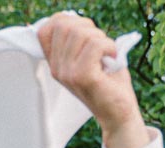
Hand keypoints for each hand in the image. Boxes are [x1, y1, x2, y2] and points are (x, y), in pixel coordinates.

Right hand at [37, 13, 144, 147]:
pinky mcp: (83, 77)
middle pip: (64, 25)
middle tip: (101, 44)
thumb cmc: (108, 82)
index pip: (45, 30)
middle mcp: (57, 69)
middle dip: (87, 27)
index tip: (85, 32)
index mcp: (55, 64)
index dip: (65, 21)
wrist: (119, 113)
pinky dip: (109, 46)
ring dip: (101, 38)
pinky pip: (96, 45)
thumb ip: (77, 39)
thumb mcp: (87, 57)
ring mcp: (68, 73)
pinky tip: (112, 58)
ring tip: (107, 54)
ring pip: (81, 33)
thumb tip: (73, 17)